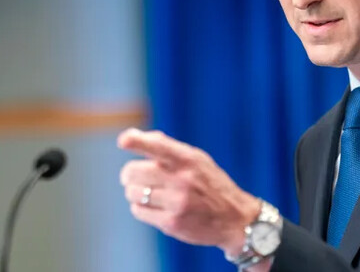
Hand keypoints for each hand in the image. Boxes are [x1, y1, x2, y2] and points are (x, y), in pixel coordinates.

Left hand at [118, 128, 260, 253]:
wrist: (235, 219)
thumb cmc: (210, 184)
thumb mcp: (198, 159)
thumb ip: (168, 147)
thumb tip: (135, 136)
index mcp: (188, 159)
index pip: (158, 146)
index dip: (137, 142)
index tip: (123, 141)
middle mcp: (182, 179)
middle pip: (133, 171)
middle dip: (128, 175)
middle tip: (131, 177)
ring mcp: (177, 202)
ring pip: (132, 192)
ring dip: (133, 192)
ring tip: (146, 193)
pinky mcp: (172, 223)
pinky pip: (138, 211)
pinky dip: (140, 208)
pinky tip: (153, 207)